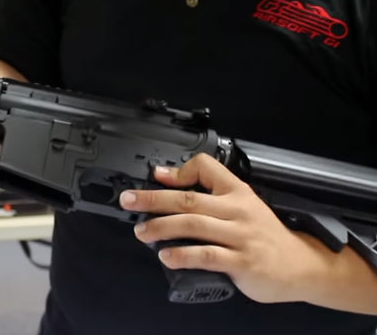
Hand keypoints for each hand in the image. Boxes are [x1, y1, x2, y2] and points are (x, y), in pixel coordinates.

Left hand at [118, 153, 332, 303]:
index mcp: (237, 192)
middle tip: (129, 200)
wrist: (302, 265)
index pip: (206, 167)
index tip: (156, 176)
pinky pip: (206, 255)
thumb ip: (210, 193)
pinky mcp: (241, 262)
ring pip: (193, 225)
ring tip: (141, 231)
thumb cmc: (266, 236)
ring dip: (161, 227)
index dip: (179, 171)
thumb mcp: (243, 205)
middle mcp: (237, 210)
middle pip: (188, 199)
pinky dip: (183, 254)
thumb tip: (168, 179)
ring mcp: (239, 236)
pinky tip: (166, 255)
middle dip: (153, 199)